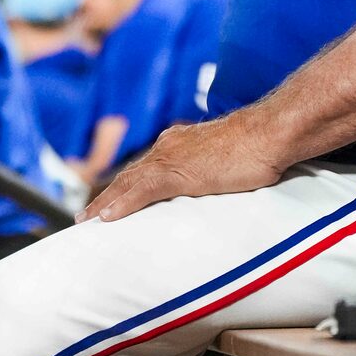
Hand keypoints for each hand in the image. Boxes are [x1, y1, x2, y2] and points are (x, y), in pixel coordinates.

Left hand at [79, 112, 284, 223]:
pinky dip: (122, 204)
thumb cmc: (260, 147)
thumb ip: (214, 171)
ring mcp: (171, 158)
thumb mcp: (229, 160)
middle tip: (85, 217)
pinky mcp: (178, 171)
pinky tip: (106, 218)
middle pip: (129, 175)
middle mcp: (169, 147)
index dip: (125, 186)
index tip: (110, 202)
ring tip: (86, 221)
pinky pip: (141, 190)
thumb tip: (215, 185)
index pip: (145, 169)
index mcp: (180, 144)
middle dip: (107, 196)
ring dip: (105, 203)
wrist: (270, 134)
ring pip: (128, 182)